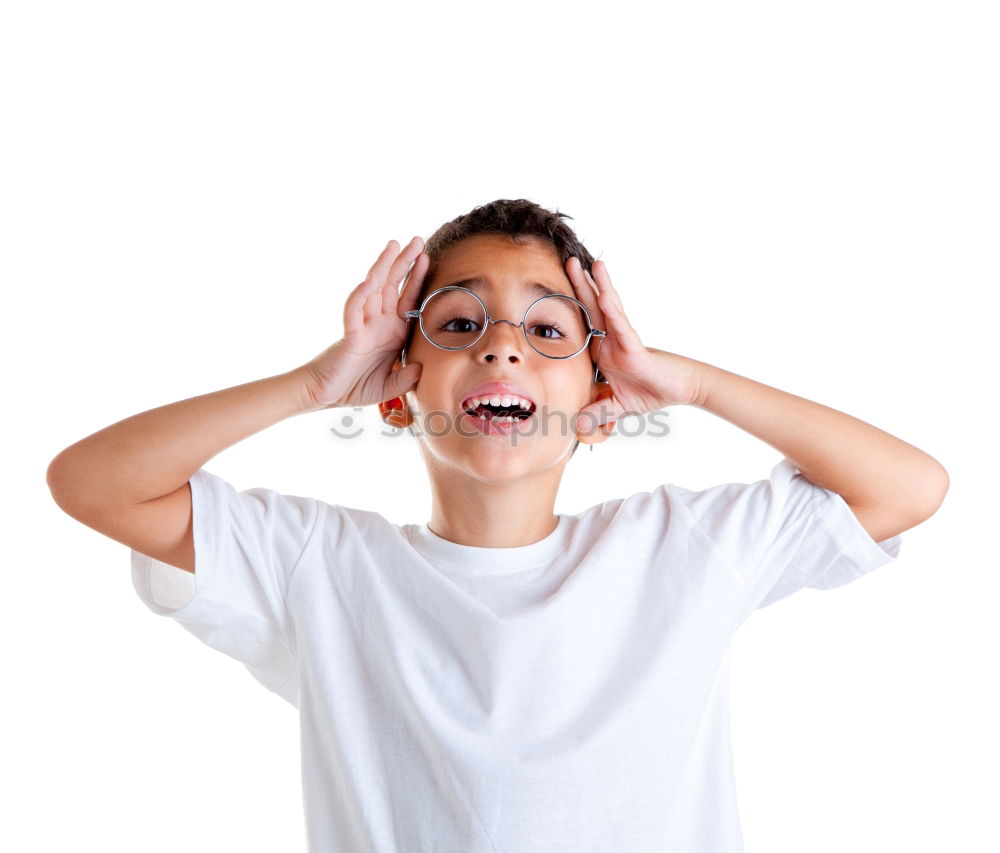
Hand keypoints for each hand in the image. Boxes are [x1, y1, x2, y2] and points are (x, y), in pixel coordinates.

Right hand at [300, 237, 427, 410]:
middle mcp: (378, 323)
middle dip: (405, 263)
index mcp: (392, 333)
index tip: (427, 259)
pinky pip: (354, 309)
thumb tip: (420, 368)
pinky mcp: (350, 333)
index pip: (408, 300)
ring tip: (395, 244)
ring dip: (384, 266)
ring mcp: (364, 325)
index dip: (417, 280)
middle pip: (393, 286)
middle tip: (417, 240)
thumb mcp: (389, 387)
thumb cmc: (354, 387)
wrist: (325, 396)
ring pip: (374, 289)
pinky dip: (362, 294)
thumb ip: (405, 379)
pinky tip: (371, 279)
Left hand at [565, 256, 702, 433]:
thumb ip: (595, 413)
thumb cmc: (650, 391)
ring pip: (608, 310)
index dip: (566, 308)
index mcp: (601, 351)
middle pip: (591, 308)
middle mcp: (610, 341)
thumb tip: (576, 428)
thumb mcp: (615, 406)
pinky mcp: (636, 348)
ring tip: (592, 264)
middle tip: (567, 260)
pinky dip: (613, 313)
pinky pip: (622, 328)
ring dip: (599, 286)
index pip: (580, 326)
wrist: (680, 391)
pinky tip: (605, 295)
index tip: (548, 292)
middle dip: (579, 285)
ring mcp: (623, 341)